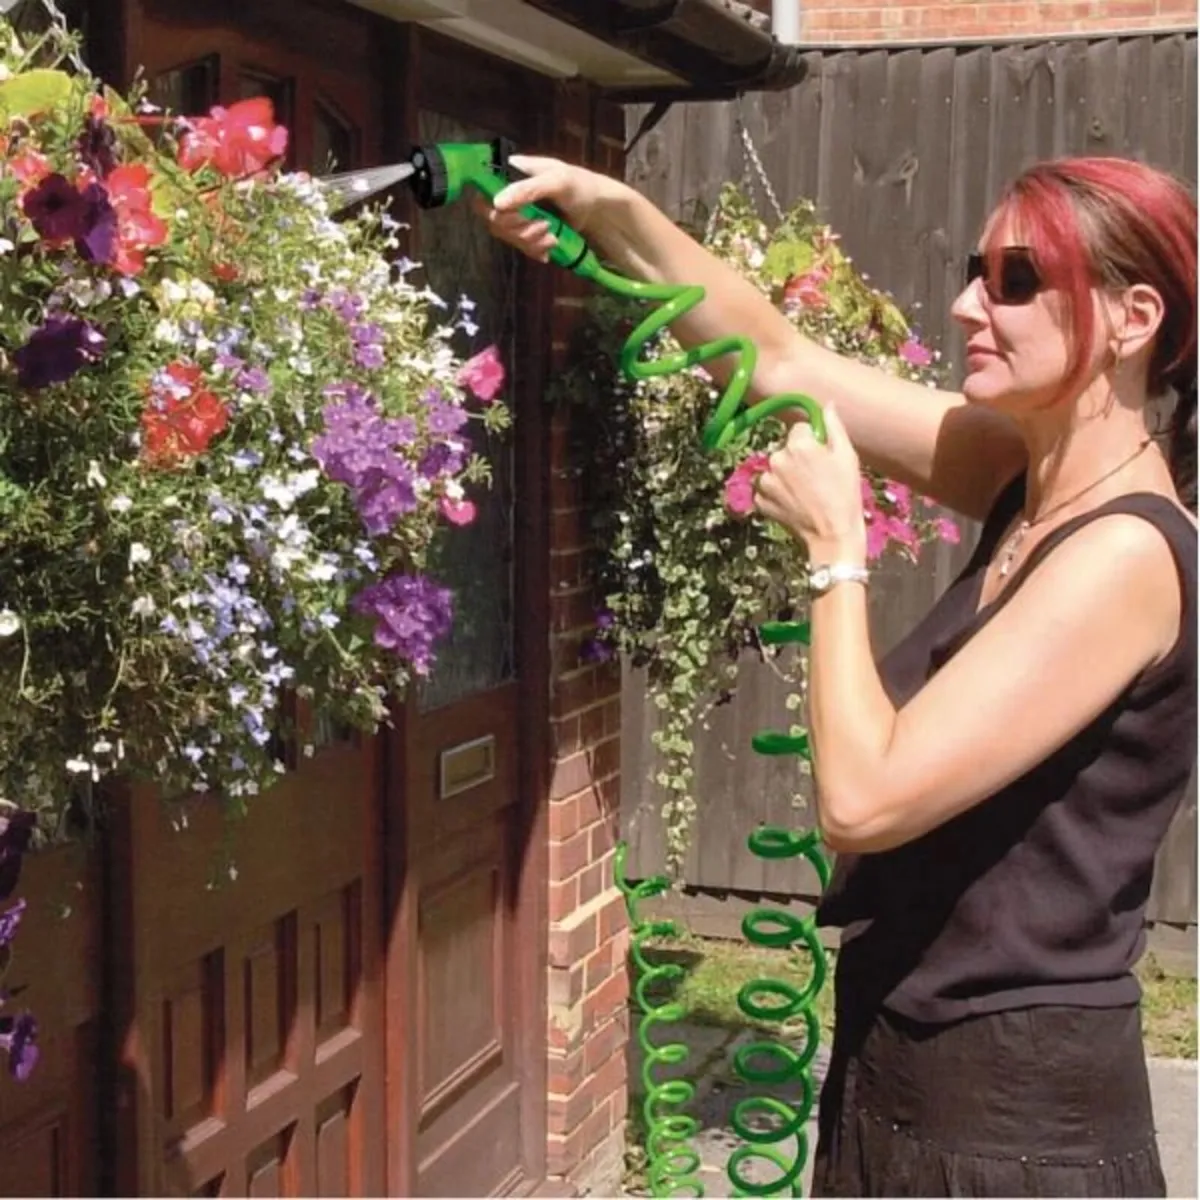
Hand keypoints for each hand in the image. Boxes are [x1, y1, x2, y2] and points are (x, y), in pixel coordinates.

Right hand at [473, 154, 613, 261]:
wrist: (597, 208)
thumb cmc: (579, 186)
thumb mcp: (556, 182)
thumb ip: (527, 190)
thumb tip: (497, 203)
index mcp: (511, 173)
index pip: (484, 191)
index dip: (493, 209)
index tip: (514, 216)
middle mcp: (509, 192)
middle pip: (494, 219)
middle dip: (520, 229)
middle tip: (544, 226)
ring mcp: (517, 213)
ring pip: (507, 235)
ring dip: (531, 241)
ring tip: (553, 237)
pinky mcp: (526, 231)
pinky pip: (520, 246)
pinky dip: (536, 249)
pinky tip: (550, 245)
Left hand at [754, 405, 867, 562]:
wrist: (832, 535)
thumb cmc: (845, 494)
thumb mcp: (847, 456)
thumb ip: (834, 426)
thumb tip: (828, 405)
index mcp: (797, 444)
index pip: (800, 430)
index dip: (813, 441)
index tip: (822, 457)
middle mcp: (776, 459)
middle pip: (786, 449)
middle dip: (797, 459)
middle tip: (816, 479)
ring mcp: (766, 481)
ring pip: (775, 469)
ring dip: (786, 477)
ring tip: (806, 493)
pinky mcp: (760, 501)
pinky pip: (767, 489)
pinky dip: (778, 494)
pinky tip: (794, 503)